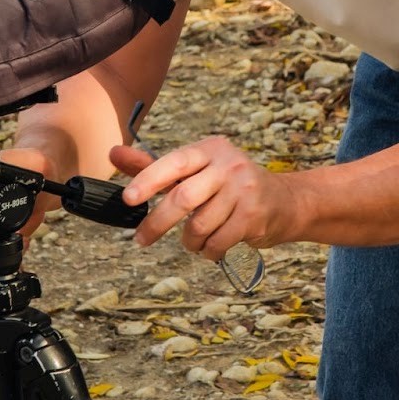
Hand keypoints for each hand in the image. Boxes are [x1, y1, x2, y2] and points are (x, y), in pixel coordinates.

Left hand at [113, 137, 292, 259]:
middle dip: (157, 223)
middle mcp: (229, 165)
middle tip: (141, 239)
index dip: (148, 179)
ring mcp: (244, 189)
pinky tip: (212, 246)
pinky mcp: (254, 215)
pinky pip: (218, 241)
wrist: (284, 201)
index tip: (127, 198)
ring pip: (200, 225)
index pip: (174, 162)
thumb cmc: (228, 186)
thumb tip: (114, 153)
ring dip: (189, 241)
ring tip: (193, 241)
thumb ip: (154, 166)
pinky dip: (208, 250)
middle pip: (183, 197)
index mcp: (210, 149)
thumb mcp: (195, 171)